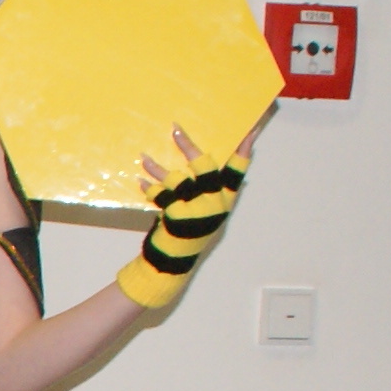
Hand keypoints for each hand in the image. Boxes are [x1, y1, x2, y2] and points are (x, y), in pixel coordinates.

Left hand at [114, 126, 248, 311]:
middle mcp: (214, 203)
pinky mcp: (176, 215)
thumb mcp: (205, 212)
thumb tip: (199, 162)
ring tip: (144, 158)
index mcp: (226, 200)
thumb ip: (208, 191)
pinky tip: (140, 180)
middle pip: (204, 167)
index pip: (237, 172)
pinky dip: (149, 187)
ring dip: (157, 168)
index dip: (243, 152)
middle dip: (189, 147)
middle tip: (176, 130)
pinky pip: (160, 194)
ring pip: (177, 178)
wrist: (174, 260)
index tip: (250, 132)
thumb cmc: (189, 232)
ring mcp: (195, 209)